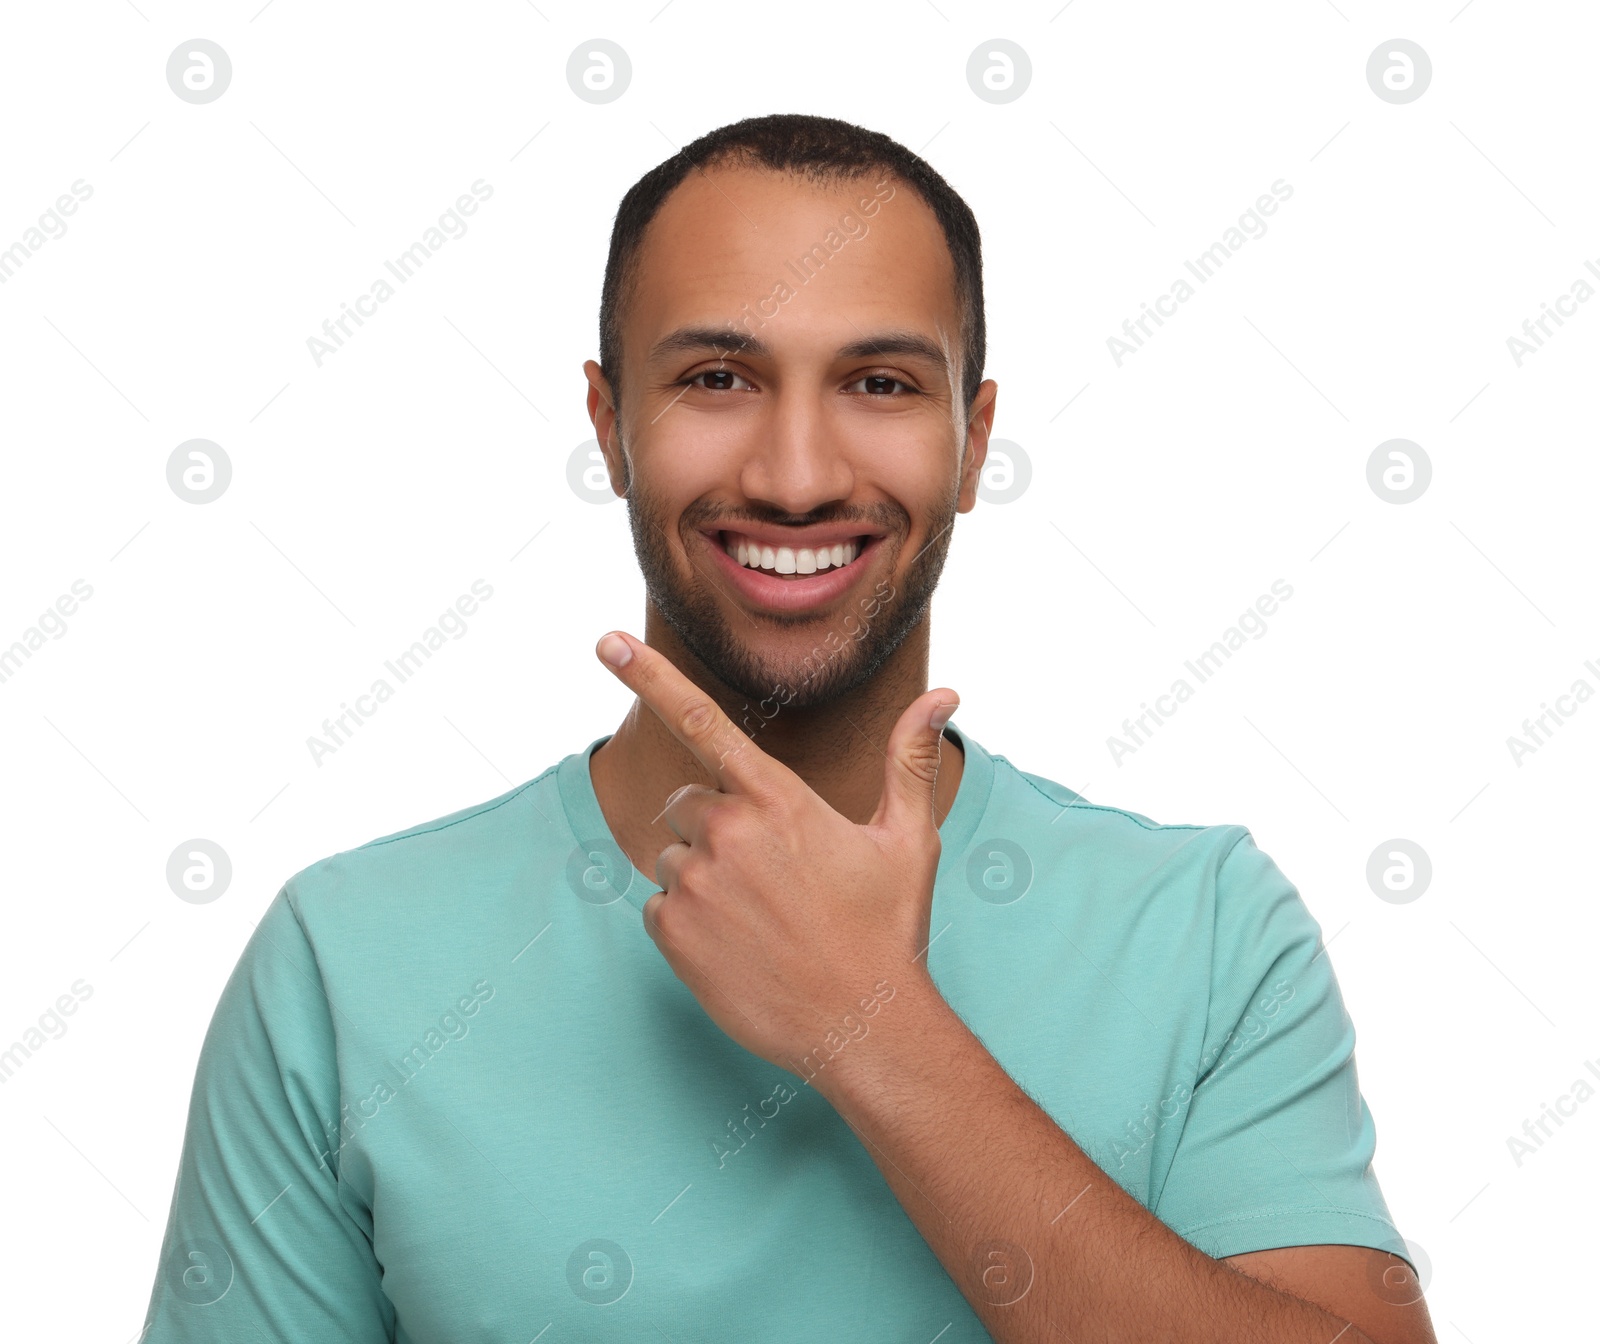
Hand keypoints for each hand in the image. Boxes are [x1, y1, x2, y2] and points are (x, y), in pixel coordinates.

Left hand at [594, 629, 957, 1076]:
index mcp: (778, 799)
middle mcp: (729, 832)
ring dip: (704, 878)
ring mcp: (695, 884)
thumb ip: (910, 759)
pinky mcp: (672, 933)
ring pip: (673, 858)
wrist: (863, 1026)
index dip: (649, 676)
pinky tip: (735, 946)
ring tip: (760, 918)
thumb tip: (945, 695)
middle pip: (686, 803)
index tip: (604, 642)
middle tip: (769, 876)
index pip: (702, 720)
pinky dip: (686, 923)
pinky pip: (657, 907)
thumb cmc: (887, 929)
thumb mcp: (907, 839)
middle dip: (715, 827)